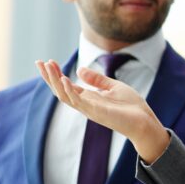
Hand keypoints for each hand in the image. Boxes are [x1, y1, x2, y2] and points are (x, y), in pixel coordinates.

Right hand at [35, 60, 169, 162]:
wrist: (145, 122)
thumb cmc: (131, 107)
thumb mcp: (114, 87)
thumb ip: (97, 80)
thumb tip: (79, 70)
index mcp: (89, 98)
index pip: (66, 86)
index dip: (56, 74)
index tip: (48, 61)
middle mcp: (85, 104)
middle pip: (60, 90)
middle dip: (49, 77)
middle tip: (39, 62)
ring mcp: (89, 109)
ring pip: (65, 96)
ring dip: (55, 82)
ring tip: (48, 67)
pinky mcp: (97, 112)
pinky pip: (78, 102)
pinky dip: (69, 91)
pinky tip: (64, 79)